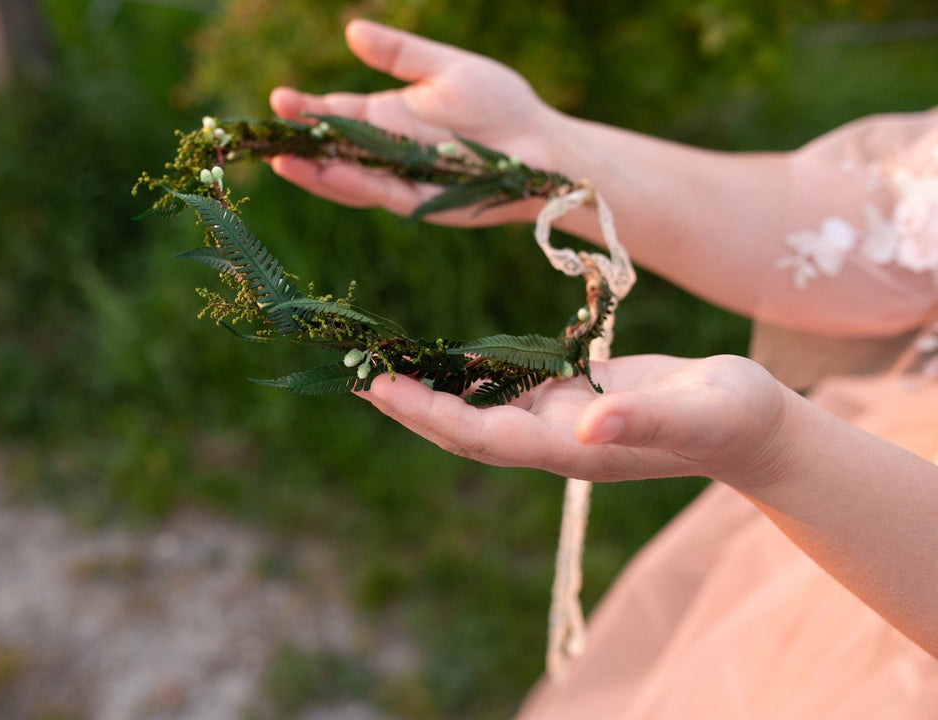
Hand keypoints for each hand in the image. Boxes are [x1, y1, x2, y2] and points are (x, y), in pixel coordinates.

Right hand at [269, 19, 560, 224]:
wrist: (540, 145)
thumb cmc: (499, 104)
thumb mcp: (444, 69)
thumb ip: (399, 54)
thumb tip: (350, 30)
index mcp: (389, 118)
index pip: (336, 116)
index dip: (306, 110)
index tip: (277, 99)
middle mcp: (387, 152)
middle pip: (332, 151)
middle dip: (299, 144)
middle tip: (264, 134)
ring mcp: (400, 179)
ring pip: (347, 180)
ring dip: (315, 173)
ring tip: (280, 161)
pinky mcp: (420, 201)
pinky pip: (378, 193)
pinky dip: (350, 184)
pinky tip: (325, 171)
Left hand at [359, 354, 792, 487]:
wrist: (752, 426)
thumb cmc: (736, 418)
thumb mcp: (701, 413)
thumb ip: (648, 421)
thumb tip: (590, 425)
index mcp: (573, 447)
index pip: (483, 436)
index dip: (428, 415)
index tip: (378, 388)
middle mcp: (555, 439)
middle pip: (465, 429)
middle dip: (410, 406)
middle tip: (355, 374)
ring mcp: (560, 421)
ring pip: (480, 409)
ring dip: (432, 390)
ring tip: (381, 360)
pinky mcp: (571, 398)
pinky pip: (507, 389)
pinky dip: (471, 374)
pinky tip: (444, 355)